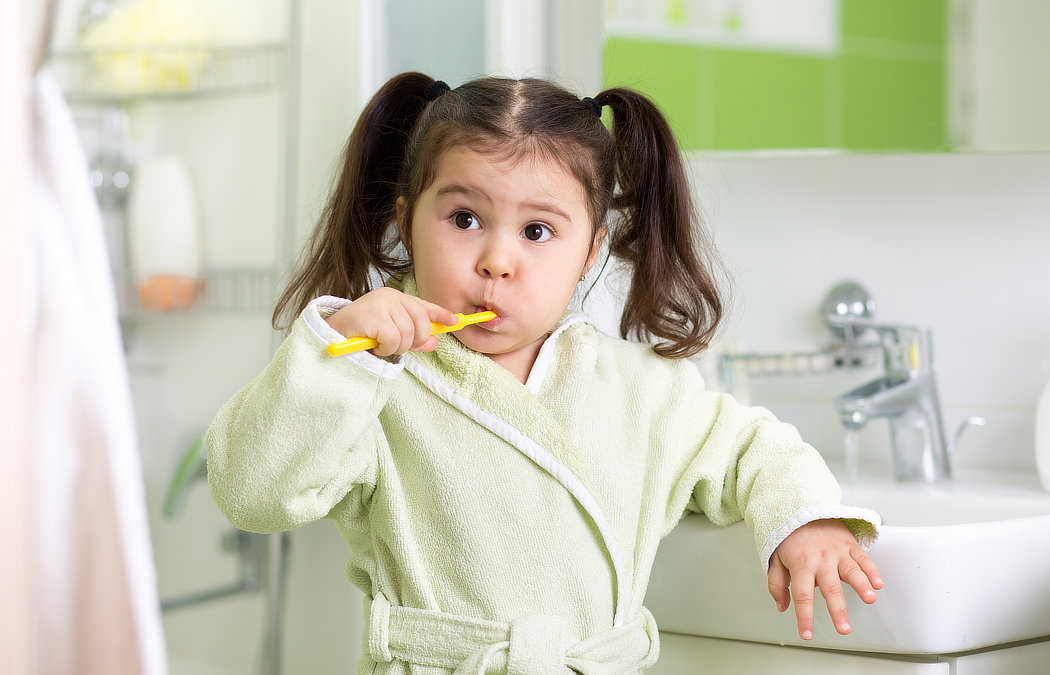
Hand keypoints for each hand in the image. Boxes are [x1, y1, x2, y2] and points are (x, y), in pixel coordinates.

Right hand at [325, 288, 457, 356]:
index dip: (441, 314)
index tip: (455, 322)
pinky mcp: (374, 315)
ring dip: (396, 347)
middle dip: (414, 341)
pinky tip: (374, 346)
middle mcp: (390, 296)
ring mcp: (382, 304)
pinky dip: (386, 349)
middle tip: (396, 346)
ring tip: (380, 345)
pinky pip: (394, 339)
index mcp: (396, 298)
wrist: (330, 335)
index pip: (424, 306)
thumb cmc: (361, 334)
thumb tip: (434, 341)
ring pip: (408, 334)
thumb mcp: (391, 335)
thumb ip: (413, 338)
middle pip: (422, 323)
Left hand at [767, 518, 882, 640]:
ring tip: (870, 599)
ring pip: (852, 570)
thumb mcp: (775, 559)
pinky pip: (863, 558)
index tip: (807, 635)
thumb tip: (782, 607)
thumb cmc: (790, 538)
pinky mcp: (850, 545)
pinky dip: (872, 570)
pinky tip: (878, 583)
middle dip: (838, 610)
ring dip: (862, 585)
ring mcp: (837, 552)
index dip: (804, 617)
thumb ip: (777, 584)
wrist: (802, 509)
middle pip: (830, 588)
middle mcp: (820, 560)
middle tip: (844, 629)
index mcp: (800, 565)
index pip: (802, 595)